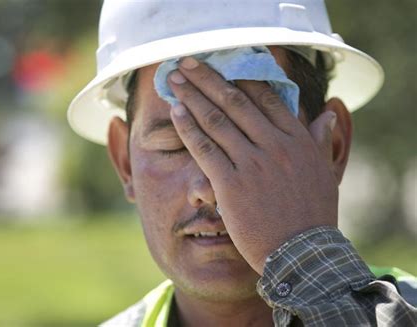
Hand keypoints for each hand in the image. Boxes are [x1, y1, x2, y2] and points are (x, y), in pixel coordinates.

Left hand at [167, 57, 338, 274]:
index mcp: (297, 140)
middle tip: (187, 61)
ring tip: (174, 78)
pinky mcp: (231, 184)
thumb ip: (320, 142)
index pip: (265, 97)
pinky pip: (205, 149)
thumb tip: (328, 115)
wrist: (303, 254)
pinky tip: (176, 111)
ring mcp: (252, 163)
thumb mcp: (324, 174)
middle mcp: (274, 145)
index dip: (240, 76)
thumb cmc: (313, 216)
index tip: (222, 63)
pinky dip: (188, 127)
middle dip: (207, 78)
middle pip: (235, 101)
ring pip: (217, 120)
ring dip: (192, 95)